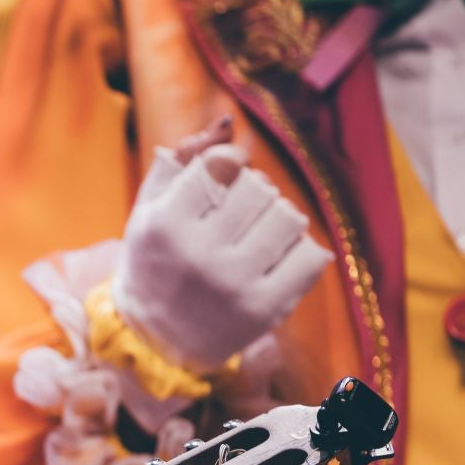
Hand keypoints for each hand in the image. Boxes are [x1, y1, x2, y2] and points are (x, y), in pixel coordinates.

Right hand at [113, 116, 331, 370]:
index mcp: (166, 226)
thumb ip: (183, 158)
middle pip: (260, 187)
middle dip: (253, 194)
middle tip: (238, 216)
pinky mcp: (266, 311)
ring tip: (258, 236)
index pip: (224, 164)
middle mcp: (199, 256)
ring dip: (278, 220)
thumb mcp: (152, 208)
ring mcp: (235, 286)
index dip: (230, 164)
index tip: (223, 179)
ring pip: (290, 217)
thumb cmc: (156, 261)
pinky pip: (312, 255)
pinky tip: (276, 261)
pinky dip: (300, 251)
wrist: (156, 340)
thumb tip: (229, 124)